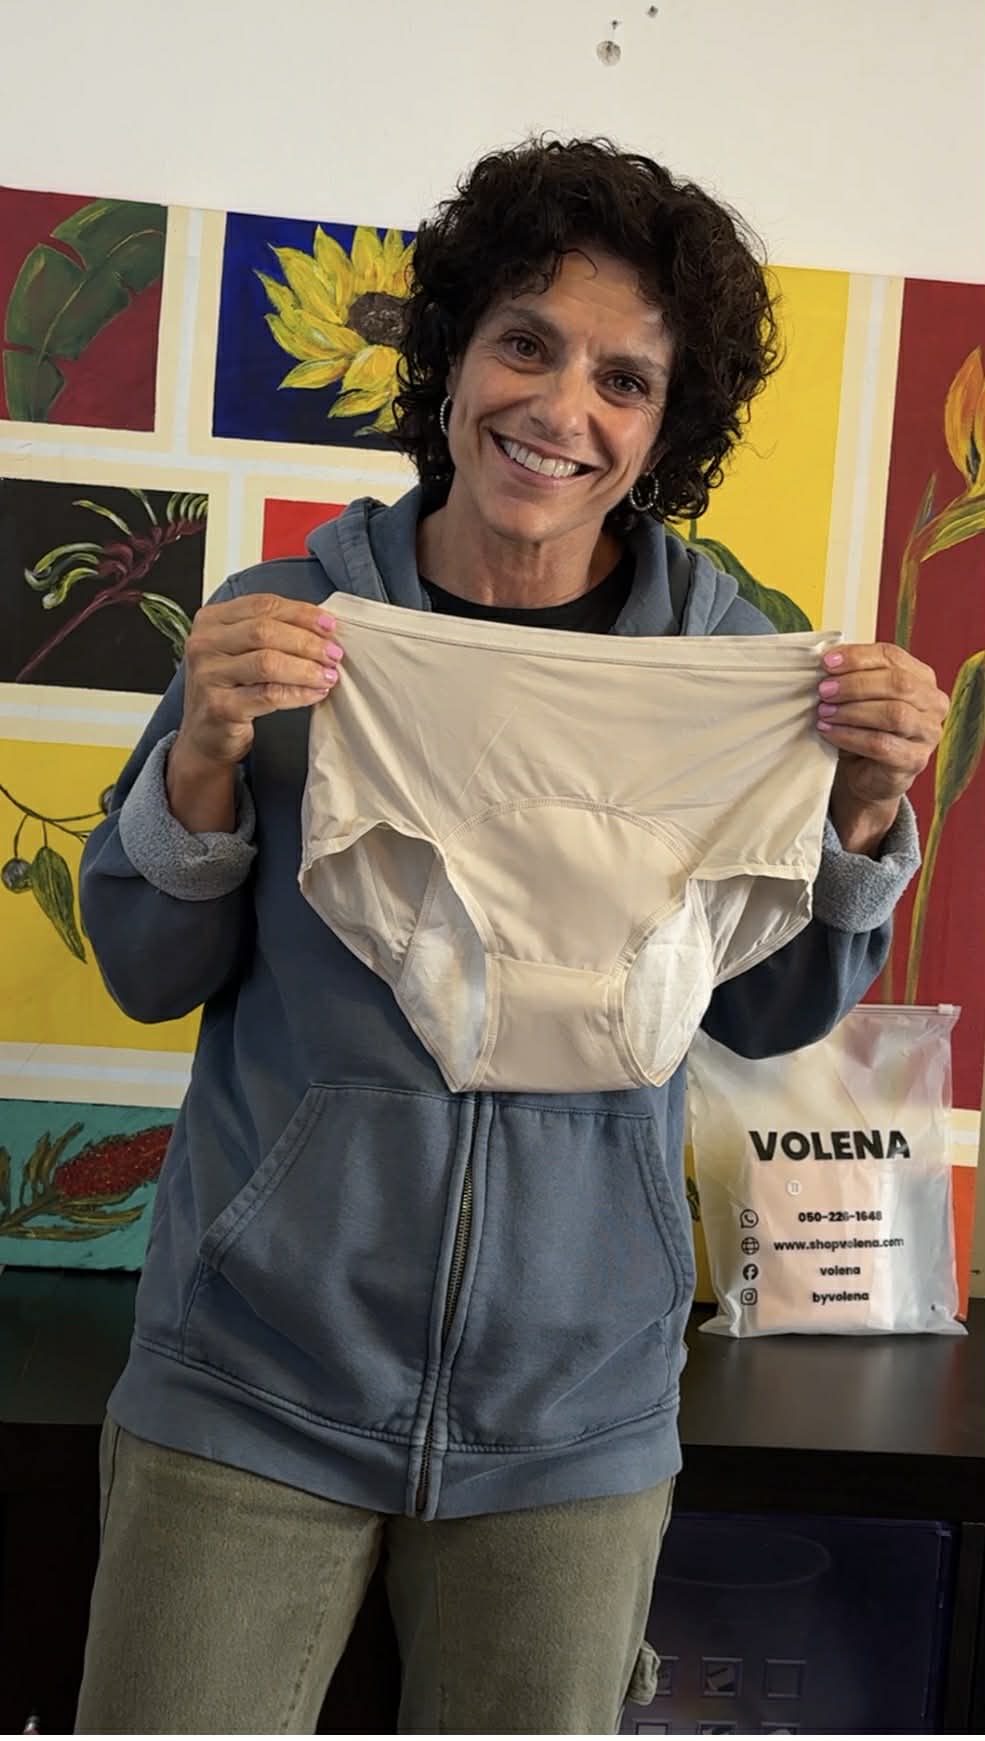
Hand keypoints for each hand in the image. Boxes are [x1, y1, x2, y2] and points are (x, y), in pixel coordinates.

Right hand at [166, 594, 342, 832]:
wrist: (206, 735)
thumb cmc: (230, 689)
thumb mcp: (242, 651)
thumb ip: (272, 632)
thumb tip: (323, 627)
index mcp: (211, 620)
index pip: (262, 605)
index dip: (300, 613)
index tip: (330, 625)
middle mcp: (204, 644)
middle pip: (264, 631)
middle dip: (307, 641)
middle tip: (334, 653)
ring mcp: (209, 676)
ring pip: (267, 662)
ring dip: (305, 668)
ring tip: (328, 675)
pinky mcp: (220, 707)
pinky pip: (268, 695)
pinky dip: (298, 693)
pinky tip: (315, 693)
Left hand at [817, 642, 947, 852]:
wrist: (867, 775)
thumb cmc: (864, 728)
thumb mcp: (860, 697)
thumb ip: (852, 676)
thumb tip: (827, 660)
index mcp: (921, 678)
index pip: (892, 657)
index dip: (858, 657)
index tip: (826, 663)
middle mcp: (933, 703)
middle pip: (897, 684)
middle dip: (855, 685)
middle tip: (823, 690)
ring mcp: (928, 733)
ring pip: (893, 714)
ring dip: (852, 711)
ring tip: (824, 712)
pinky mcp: (914, 760)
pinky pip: (881, 745)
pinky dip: (850, 736)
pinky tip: (829, 732)